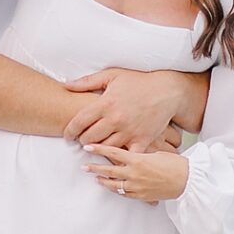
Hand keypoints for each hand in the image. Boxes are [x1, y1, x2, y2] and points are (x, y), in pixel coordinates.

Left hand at [62, 68, 188, 150]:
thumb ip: (87, 82)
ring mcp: (129, 131)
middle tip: (82, 140)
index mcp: (106, 103)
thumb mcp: (112, 75)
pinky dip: (117, 157)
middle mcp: (115, 119)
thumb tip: (66, 85)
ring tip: (95, 146)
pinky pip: (125, 155)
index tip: (68, 135)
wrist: (167, 91)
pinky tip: (113, 156)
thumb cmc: (139, 82)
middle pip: (89, 138)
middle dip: (82, 140)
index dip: (70, 130)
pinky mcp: (142, 140)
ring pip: (105, 148)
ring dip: (98, 148)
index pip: (80, 121)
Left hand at [83, 142, 189, 204]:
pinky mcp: (142, 196)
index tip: (87, 146)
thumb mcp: (157, 151)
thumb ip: (141, 151)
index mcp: (138, 159)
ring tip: (95, 178)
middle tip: (83, 166)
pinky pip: (125, 194)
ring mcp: (137, 186)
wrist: (187, 181)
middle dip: (95, 168)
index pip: (113, 152)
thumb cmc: (176, 163)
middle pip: (109, 170)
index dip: (99, 149)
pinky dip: (117, 190)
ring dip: (104, 181)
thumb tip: (131, 150)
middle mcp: (134, 173)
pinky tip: (112, 187)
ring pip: (115, 184)